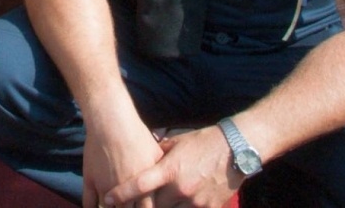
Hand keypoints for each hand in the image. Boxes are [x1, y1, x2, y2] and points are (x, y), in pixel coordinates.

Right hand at [82, 111, 163, 207]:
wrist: (112, 122)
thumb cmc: (137, 136)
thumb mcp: (156, 154)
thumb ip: (162, 173)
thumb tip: (169, 181)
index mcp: (144, 190)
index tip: (142, 206)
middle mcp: (125, 193)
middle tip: (128, 205)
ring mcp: (106, 188)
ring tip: (115, 205)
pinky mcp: (90, 181)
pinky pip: (89, 203)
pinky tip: (96, 207)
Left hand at [104, 125, 241, 207]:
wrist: (236, 148)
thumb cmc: (203, 142)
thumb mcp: (177, 143)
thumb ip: (158, 153)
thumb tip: (142, 154)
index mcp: (170, 169)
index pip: (140, 184)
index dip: (122, 193)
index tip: (108, 199)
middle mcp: (181, 188)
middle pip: (153, 206)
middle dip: (143, 206)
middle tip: (132, 206)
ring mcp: (196, 201)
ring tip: (157, 204)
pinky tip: (181, 205)